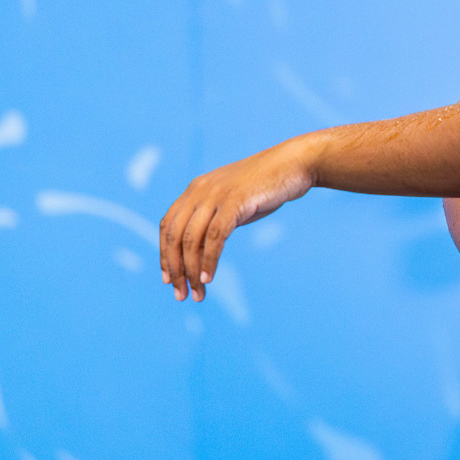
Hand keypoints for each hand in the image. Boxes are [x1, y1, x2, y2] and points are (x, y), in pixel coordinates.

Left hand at [158, 138, 316, 300]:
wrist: (294, 164)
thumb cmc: (267, 186)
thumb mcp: (234, 202)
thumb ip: (216, 219)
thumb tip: (203, 247)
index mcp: (195, 189)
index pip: (167, 226)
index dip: (164, 254)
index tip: (168, 279)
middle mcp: (199, 191)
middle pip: (174, 236)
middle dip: (175, 269)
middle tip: (181, 295)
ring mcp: (216, 195)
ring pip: (192, 239)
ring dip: (192, 271)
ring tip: (198, 293)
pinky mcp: (234, 201)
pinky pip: (214, 237)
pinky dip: (209, 260)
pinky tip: (208, 277)